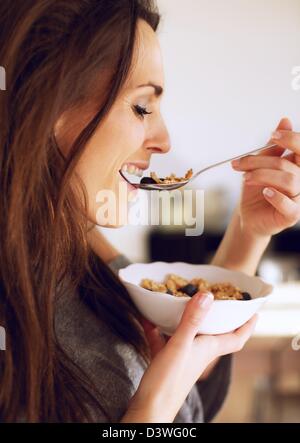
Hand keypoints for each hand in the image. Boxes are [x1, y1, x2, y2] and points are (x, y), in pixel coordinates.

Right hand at [122, 292, 256, 422]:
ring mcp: (182, 356)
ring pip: (189, 333)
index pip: (237, 338)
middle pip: (215, 333)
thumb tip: (207, 296)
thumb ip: (193, 320)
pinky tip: (148, 317)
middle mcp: (198, 352)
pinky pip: (165, 339)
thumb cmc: (168, 382)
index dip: (247, 326)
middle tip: (219, 297)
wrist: (149, 409)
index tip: (253, 311)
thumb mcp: (180, 346)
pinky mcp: (166, 360)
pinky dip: (158, 328)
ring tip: (184, 299)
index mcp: (208, 348)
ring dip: (188, 317)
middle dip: (219, 316)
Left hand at [232, 118, 299, 236]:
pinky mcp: (292, 215)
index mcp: (297, 167)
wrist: (248, 215)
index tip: (273, 135)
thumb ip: (274, 147)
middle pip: (287, 164)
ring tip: (245, 178)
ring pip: (289, 181)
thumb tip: (285, 120)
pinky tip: (264, 192)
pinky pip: (289, 205)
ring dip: (263, 176)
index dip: (291, 139)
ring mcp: (299, 199)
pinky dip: (275, 196)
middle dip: (260, 161)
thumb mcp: (261, 165)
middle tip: (239, 163)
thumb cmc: (256, 190)